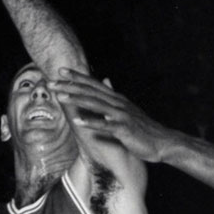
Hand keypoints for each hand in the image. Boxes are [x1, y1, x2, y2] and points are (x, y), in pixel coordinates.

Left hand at [52, 69, 174, 162]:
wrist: (162, 142)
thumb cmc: (142, 129)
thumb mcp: (127, 110)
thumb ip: (113, 96)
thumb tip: (105, 82)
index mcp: (117, 99)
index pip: (93, 84)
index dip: (77, 77)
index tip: (61, 71)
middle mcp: (118, 103)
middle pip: (90, 91)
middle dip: (69, 86)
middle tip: (51, 82)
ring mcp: (121, 115)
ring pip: (95, 104)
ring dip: (76, 100)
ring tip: (60, 96)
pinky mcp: (123, 129)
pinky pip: (105, 125)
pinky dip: (91, 123)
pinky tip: (78, 122)